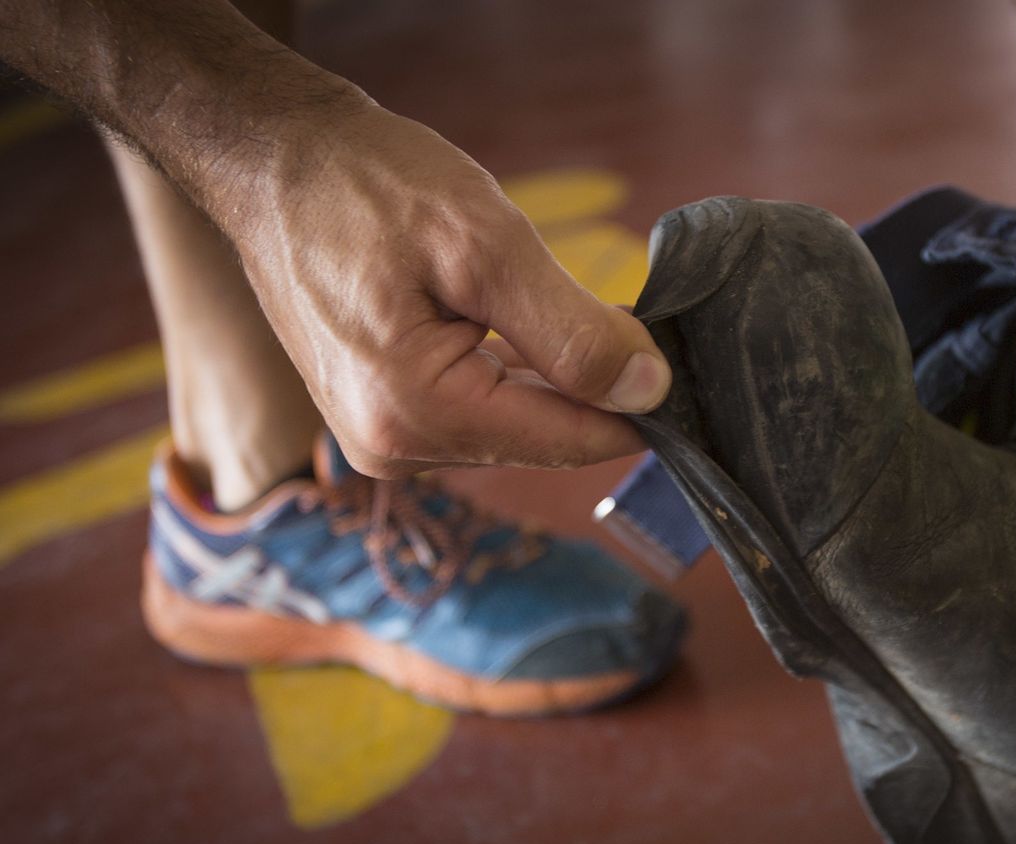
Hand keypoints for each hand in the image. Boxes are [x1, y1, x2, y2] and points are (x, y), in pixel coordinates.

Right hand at [200, 101, 670, 476]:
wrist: (272, 160)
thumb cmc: (366, 187)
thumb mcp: (486, 247)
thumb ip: (572, 333)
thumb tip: (649, 392)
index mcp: (416, 416)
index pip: (570, 441)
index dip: (640, 406)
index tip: (681, 358)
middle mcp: (395, 449)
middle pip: (545, 437)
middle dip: (594, 386)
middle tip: (628, 312)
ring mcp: (383, 437)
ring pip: (516, 424)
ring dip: (555, 376)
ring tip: (569, 305)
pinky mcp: (381, 415)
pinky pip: (479, 409)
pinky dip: (516, 373)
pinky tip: (523, 324)